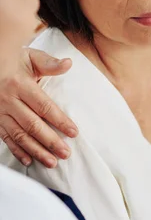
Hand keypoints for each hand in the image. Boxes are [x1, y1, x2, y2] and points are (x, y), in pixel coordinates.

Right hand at [0, 48, 77, 167]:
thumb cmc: (14, 61)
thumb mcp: (31, 57)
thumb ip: (49, 63)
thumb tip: (69, 64)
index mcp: (19, 84)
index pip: (43, 106)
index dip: (59, 120)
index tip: (74, 132)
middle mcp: (8, 100)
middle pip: (32, 125)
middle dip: (50, 141)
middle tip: (66, 153)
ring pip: (19, 135)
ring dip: (36, 150)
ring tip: (52, 162)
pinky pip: (5, 138)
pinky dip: (17, 151)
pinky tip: (29, 161)